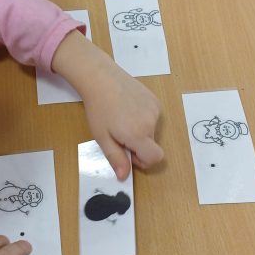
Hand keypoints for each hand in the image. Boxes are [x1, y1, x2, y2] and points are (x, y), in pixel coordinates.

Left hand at [51, 30, 163, 178]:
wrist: (101, 78)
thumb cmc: (98, 109)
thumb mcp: (102, 138)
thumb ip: (116, 158)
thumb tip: (124, 176)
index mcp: (138, 134)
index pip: (155, 158)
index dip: (143, 161)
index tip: (128, 153)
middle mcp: (151, 122)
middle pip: (152, 145)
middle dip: (138, 145)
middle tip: (119, 133)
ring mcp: (155, 109)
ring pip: (152, 131)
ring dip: (140, 131)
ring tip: (122, 118)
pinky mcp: (155, 100)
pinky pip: (152, 117)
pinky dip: (143, 119)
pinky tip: (128, 109)